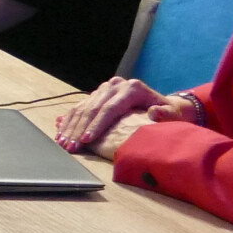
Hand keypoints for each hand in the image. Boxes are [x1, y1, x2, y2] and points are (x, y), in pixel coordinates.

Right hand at [55, 78, 196, 154]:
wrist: (166, 106)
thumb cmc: (170, 114)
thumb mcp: (172, 114)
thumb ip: (165, 114)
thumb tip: (155, 112)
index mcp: (131, 88)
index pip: (109, 108)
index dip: (97, 125)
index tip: (87, 140)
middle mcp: (115, 86)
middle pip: (92, 108)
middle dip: (79, 130)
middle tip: (70, 146)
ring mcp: (104, 89)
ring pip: (82, 108)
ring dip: (71, 127)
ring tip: (63, 143)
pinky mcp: (97, 95)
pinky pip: (79, 107)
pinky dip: (69, 120)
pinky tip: (60, 130)